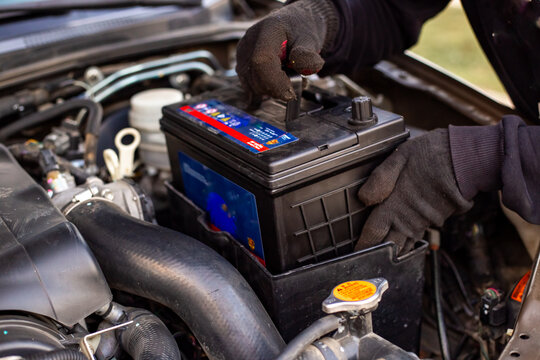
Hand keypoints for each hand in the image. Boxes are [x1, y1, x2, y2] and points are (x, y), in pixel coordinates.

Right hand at [235, 0, 337, 102]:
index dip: (275, 83)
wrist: (292, 27)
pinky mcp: (241, 67)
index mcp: (267, 31)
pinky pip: (250, 89)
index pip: (263, 61)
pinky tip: (277, 84)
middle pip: (257, 78)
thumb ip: (308, 55)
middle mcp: (249, 42)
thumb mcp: (310, 40)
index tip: (290, 95)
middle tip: (297, 81)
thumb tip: (308, 68)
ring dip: (273, 90)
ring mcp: (242, 55)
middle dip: (278, 89)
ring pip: (253, 87)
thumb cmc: (301, 32)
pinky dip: (265, 91)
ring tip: (288, 76)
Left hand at [355, 129, 472, 252]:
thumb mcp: (399, 158)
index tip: (355, 252)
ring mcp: (423, 221)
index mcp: (394, 204)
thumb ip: (379, 179)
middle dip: (376, 254)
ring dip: (393, 251)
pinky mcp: (436, 219)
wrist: (466, 159)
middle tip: (365, 260)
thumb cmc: (432, 155)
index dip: (364, 244)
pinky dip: (408, 243)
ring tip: (382, 256)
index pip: (374, 232)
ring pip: (404, 244)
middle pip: (389, 245)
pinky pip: (418, 237)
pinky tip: (403, 242)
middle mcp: (408, 218)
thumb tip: (363, 198)